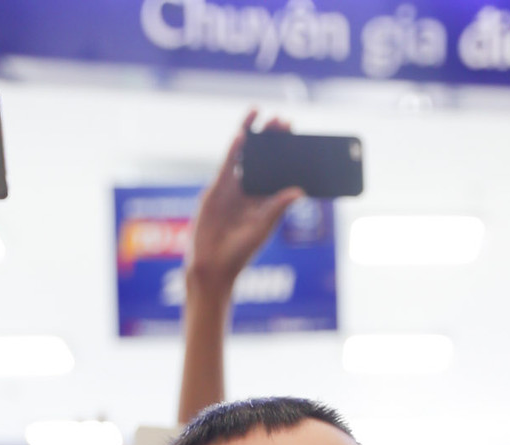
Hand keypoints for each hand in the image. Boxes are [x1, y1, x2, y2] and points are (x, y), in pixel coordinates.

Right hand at [185, 110, 304, 295]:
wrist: (210, 267)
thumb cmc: (239, 254)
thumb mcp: (261, 229)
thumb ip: (277, 208)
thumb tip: (299, 191)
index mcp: (265, 203)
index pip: (278, 172)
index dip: (286, 154)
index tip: (296, 135)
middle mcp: (250, 193)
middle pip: (262, 159)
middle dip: (270, 139)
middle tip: (282, 119)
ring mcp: (232, 190)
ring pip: (243, 156)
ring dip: (250, 135)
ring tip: (258, 113)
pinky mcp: (216, 191)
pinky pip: (226, 166)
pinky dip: (234, 150)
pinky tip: (242, 134)